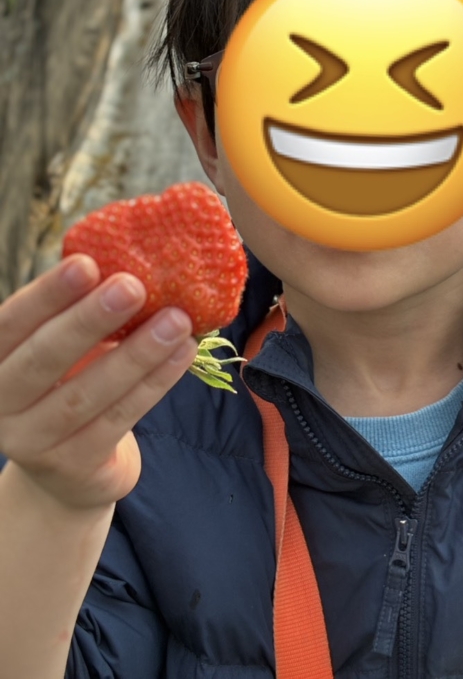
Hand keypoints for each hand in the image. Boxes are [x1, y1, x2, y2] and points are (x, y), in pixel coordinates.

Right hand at [0, 255, 197, 510]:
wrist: (68, 470)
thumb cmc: (68, 383)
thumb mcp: (63, 346)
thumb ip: (80, 310)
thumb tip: (133, 255)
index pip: (10, 324)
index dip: (46, 295)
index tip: (86, 263)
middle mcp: (0, 404)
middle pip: (43, 359)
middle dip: (89, 320)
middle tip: (133, 286)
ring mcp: (32, 442)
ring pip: (87, 394)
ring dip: (137, 353)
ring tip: (177, 320)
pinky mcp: (73, 466)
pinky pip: (119, 419)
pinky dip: (155, 383)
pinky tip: (183, 352)